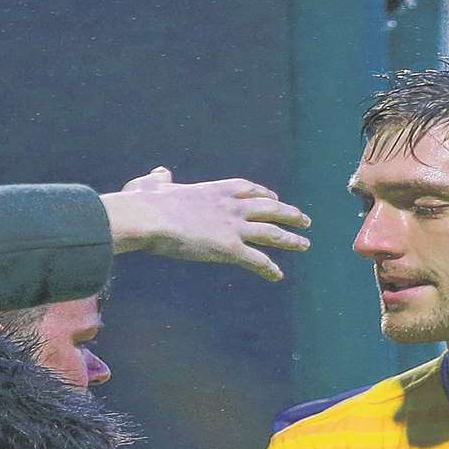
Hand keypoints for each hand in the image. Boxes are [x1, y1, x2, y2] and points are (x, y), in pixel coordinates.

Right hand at [99, 166, 309, 280]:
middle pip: (270, 208)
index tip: (274, 197)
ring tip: (305, 244)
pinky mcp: (230, 248)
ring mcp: (233, 227)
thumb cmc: (144, 202)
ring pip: (272, 233)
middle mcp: (231, 206)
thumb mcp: (151, 184)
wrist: (149, 217)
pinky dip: (269, 268)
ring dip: (291, 239)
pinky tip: (278, 276)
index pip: (249, 189)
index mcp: (215, 189)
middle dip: (289, 213)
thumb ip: (159, 179)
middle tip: (305, 219)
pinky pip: (257, 260)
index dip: (265, 194)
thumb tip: (160, 173)